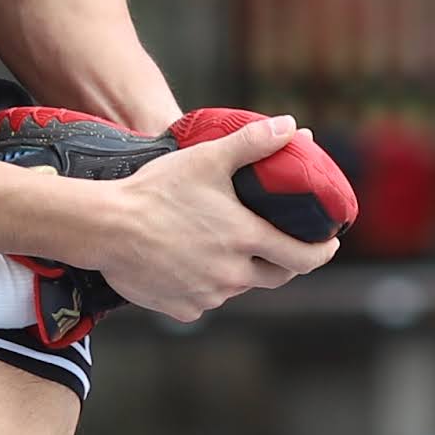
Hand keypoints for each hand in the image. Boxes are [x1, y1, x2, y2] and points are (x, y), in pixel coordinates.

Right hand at [71, 112, 339, 322]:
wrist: (105, 227)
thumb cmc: (156, 190)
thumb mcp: (208, 159)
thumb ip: (253, 143)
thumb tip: (293, 125)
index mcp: (245, 238)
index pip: (304, 256)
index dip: (323, 251)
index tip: (330, 244)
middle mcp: (232, 274)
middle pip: (276, 277)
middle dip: (286, 263)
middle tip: (284, 246)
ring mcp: (208, 295)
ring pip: (238, 287)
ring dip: (241, 271)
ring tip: (226, 247)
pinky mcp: (184, 309)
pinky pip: (205, 300)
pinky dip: (206, 284)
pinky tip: (190, 263)